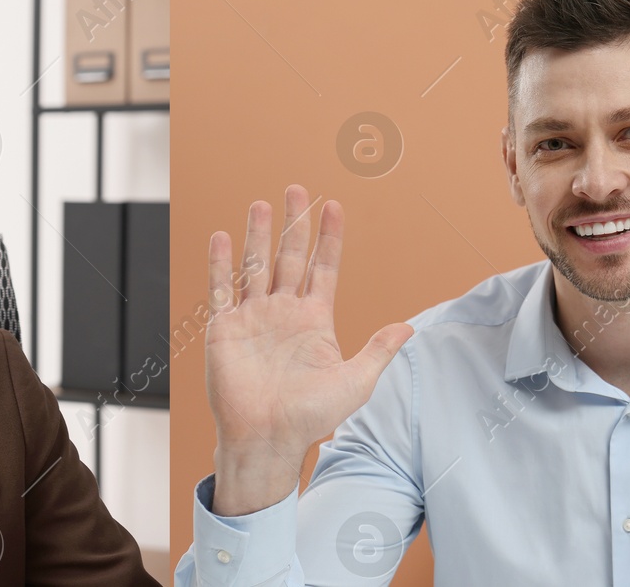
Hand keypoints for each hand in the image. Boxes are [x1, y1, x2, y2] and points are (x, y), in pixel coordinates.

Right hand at [205, 184, 412, 516]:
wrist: (267, 439)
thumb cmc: (311, 417)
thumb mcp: (355, 382)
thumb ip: (378, 350)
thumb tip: (409, 327)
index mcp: (314, 319)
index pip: (324, 267)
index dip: (329, 237)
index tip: (334, 205)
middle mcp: (283, 312)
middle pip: (289, 256)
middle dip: (294, 223)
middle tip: (296, 190)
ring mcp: (253, 317)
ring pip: (255, 265)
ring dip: (258, 235)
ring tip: (261, 203)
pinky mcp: (225, 328)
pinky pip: (222, 288)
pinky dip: (220, 263)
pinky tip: (222, 237)